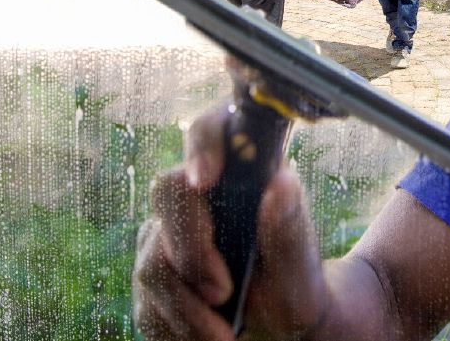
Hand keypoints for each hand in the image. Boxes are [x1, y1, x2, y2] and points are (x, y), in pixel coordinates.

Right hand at [133, 106, 328, 340]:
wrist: (283, 328)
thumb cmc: (295, 286)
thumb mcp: (303, 266)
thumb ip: (290, 229)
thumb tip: (281, 183)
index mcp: (241, 174)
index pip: (211, 129)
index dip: (203, 143)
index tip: (205, 178)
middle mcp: (197, 198)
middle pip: (168, 194)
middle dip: (193, 251)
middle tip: (224, 291)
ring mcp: (165, 237)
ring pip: (152, 261)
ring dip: (187, 308)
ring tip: (224, 334)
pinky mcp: (151, 280)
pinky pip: (146, 305)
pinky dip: (177, 331)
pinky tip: (207, 339)